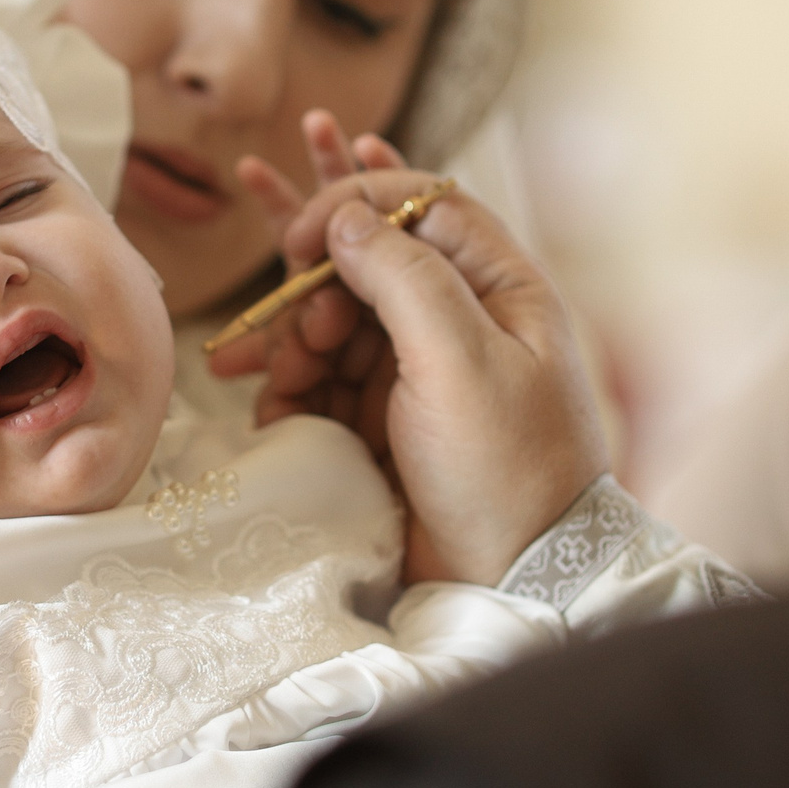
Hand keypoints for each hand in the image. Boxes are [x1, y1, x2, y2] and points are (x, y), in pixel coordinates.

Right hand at [220, 114, 609, 585]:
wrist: (513, 580)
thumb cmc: (505, 467)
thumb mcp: (460, 359)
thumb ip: (402, 275)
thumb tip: (346, 217)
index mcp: (498, 289)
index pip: (419, 207)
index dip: (353, 209)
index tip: (300, 245)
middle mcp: (460, 321)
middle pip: (365, 268)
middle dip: (314, 294)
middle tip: (302, 342)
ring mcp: (420, 373)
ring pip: (335, 326)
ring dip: (294, 348)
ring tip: (281, 387)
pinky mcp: (386, 421)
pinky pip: (324, 384)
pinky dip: (292, 392)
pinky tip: (275, 412)